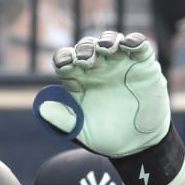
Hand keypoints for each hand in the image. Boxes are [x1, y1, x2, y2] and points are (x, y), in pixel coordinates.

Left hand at [38, 32, 171, 158]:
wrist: (139, 144)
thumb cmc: (107, 137)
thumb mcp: (83, 132)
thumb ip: (62, 121)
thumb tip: (41, 108)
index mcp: (79, 80)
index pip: (66, 60)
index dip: (64, 58)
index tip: (66, 65)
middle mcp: (98, 68)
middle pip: (87, 47)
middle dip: (84, 49)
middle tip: (86, 60)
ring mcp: (120, 64)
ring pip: (110, 41)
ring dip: (106, 41)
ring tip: (106, 49)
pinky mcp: (142, 64)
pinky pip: (138, 44)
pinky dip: (133, 40)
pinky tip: (128, 45)